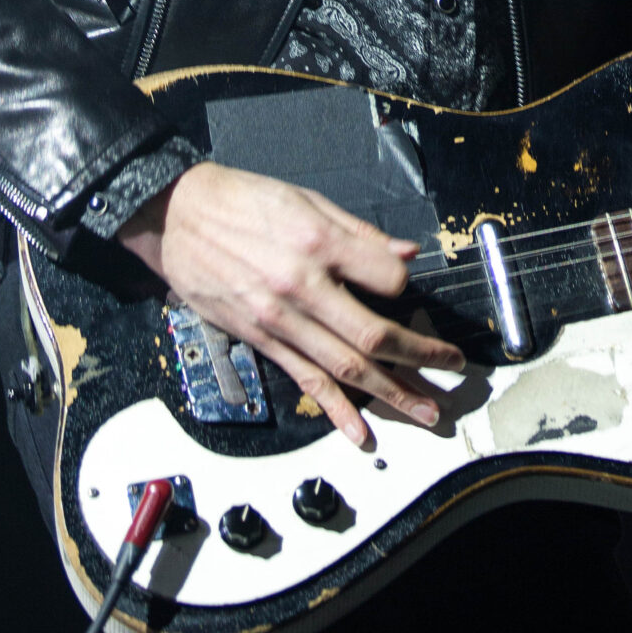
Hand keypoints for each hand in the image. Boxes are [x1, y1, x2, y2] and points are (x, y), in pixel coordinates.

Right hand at [119, 160, 464, 447]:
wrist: (176, 216)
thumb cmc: (242, 201)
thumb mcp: (305, 199)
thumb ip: (358, 233)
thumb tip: (407, 252)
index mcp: (318, 243)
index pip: (387, 278)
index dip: (406, 285)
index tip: (406, 286)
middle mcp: (302, 287)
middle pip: (374, 334)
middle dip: (421, 355)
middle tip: (454, 367)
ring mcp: (280, 320)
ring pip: (347, 366)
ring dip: (393, 393)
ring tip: (427, 409)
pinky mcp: (260, 340)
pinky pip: (305, 379)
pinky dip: (336, 410)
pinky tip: (360, 433)